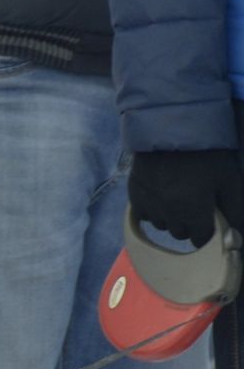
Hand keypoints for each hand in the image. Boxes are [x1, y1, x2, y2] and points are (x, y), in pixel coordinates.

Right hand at [127, 149, 242, 246]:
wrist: (172, 129)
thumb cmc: (207, 154)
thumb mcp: (229, 180)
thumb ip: (234, 209)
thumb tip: (237, 234)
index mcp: (193, 212)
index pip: (202, 239)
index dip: (209, 232)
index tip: (211, 221)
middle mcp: (168, 214)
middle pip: (181, 234)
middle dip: (191, 225)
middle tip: (197, 205)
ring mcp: (149, 205)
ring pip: (162, 226)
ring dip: (171, 218)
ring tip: (178, 198)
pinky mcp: (134, 195)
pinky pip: (144, 216)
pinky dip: (153, 211)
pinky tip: (161, 197)